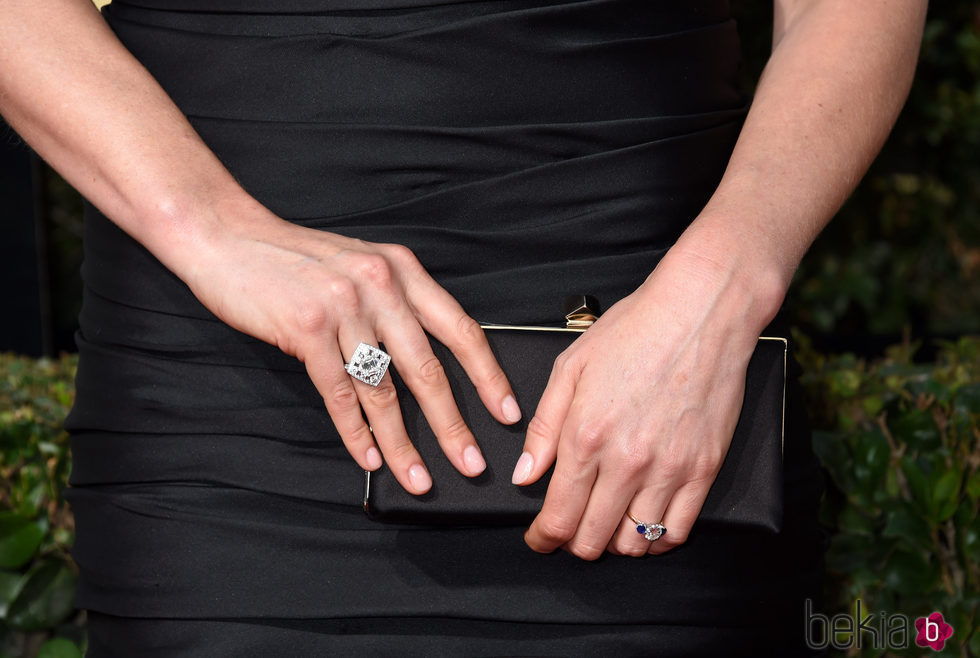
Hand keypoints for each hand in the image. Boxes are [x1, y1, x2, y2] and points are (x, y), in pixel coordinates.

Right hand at [178, 206, 520, 494]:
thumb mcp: (361, 266)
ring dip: (403, 443)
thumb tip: (431, 366)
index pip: (460, 329)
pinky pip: (339, 394)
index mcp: (402, 270)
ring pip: (383, 390)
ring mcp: (343, 307)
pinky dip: (356, 433)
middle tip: (473, 464)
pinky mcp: (306, 329)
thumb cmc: (297, 259)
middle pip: (428, 369)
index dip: (487, 375)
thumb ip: (395, 304)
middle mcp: (380, 285)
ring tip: (420, 478)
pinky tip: (370, 460)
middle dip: (453, 425)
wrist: (228, 236)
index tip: (506, 412)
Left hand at [513, 246, 780, 558]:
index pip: (557, 516)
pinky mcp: (703, 469)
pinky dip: (657, 539)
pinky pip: (678, 531)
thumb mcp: (570, 368)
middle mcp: (626, 462)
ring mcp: (668, 469)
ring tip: (608, 525)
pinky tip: (646, 524)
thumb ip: (543, 428)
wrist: (699, 312)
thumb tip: (525, 476)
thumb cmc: (634, 331)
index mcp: (586, 437)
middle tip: (569, 534)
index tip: (539, 539)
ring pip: (635, 544)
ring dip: (614, 543)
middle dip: (573, 544)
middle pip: (592, 540)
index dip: (543, 538)